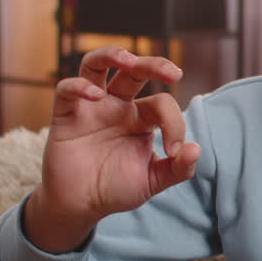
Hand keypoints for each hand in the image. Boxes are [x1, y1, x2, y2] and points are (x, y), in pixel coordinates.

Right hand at [25, 47, 201, 252]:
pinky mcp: (66, 116)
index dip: (174, 123)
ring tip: (127, 60)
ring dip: (111, 55)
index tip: (173, 151)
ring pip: (96, 65)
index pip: (162, 104)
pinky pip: (66, 90)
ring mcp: (91, 108)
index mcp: (141, 118)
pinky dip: (79, 86)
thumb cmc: (116, 188)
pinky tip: (95, 94)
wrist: (81, 205)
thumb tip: (195, 149)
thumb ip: (178, 169)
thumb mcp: (152, 181)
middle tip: (173, 73)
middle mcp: (117, 106)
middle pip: (134, 71)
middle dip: (154, 64)